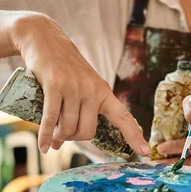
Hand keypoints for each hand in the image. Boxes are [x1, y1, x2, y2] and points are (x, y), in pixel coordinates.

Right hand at [11, 13, 149, 154]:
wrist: (45, 39)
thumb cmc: (64, 68)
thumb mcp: (80, 86)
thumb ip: (77, 112)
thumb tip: (59, 144)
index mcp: (104, 92)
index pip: (124, 117)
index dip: (135, 136)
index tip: (146, 152)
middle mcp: (93, 90)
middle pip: (87, 132)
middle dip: (74, 139)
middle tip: (64, 135)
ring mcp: (74, 87)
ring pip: (69, 127)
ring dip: (59, 136)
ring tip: (53, 136)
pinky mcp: (55, 85)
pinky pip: (51, 119)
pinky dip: (46, 135)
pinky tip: (45, 147)